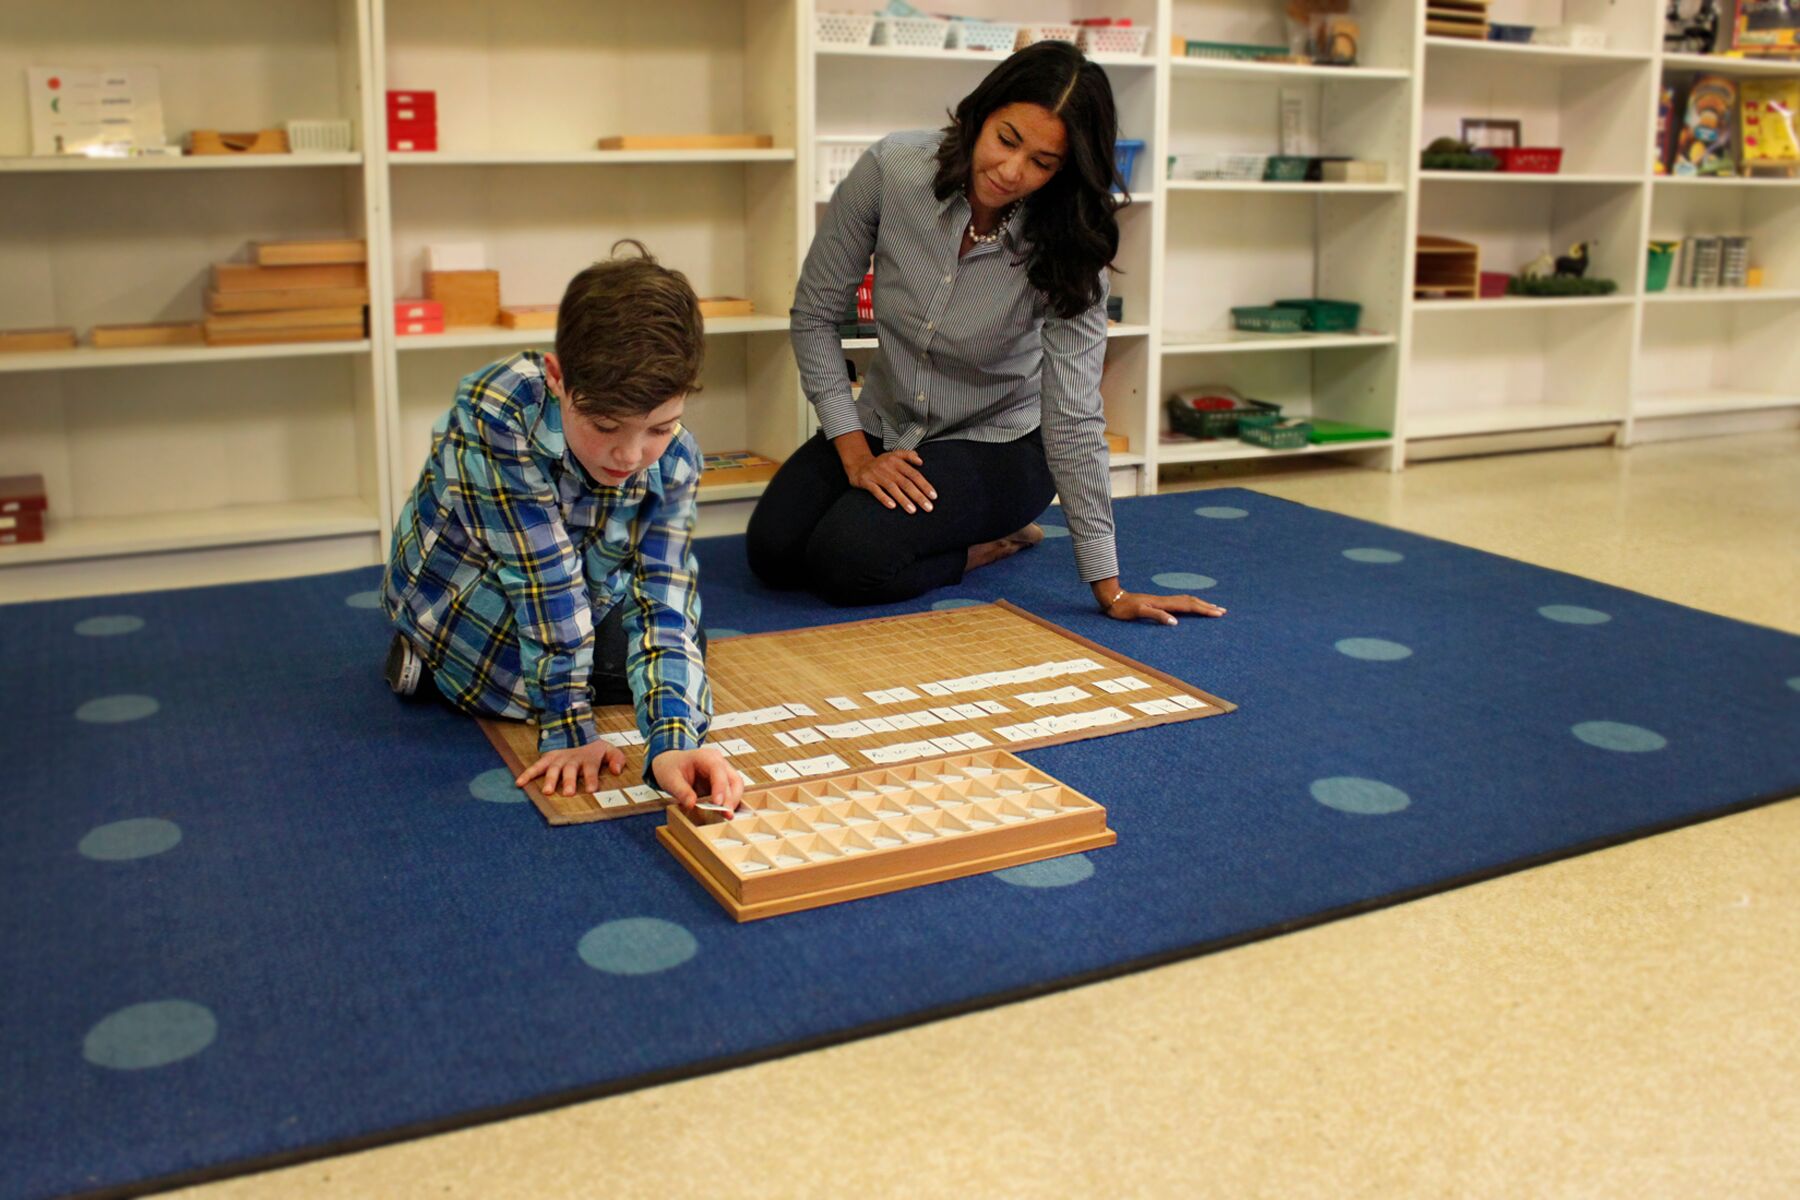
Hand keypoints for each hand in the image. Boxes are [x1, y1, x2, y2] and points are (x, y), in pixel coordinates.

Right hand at [516, 740, 626, 796]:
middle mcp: (572, 759)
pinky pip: (536, 766)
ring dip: (550, 780)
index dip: (591, 779)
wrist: (577, 731)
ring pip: (553, 769)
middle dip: (568, 781)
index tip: (591, 789)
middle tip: (568, 793)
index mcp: (588, 758)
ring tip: (547, 791)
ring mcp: (558, 759)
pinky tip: (520, 783)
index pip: (590, 769)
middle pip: (570, 771)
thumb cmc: (594, 748)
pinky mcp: (547, 759)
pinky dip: (527, 774)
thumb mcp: (609, 750)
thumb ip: (617, 759)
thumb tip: (617, 770)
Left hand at [652, 747, 745, 811]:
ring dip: (733, 801)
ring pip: (736, 785)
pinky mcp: (723, 781)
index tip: (717, 803)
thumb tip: (692, 804)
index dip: (720, 787)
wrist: (669, 764)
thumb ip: (681, 791)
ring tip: (727, 815)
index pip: (718, 770)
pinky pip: (732, 791)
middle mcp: (718, 762)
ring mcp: (723, 771)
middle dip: (731, 798)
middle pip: (733, 779)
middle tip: (726, 814)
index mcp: (705, 756)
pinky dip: (730, 802)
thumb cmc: (670, 767)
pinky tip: (724, 812)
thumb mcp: (670, 779)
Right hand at [847, 450, 935, 513]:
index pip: (914, 474)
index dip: (924, 485)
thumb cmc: (881, 463)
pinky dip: (884, 498)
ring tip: (913, 510)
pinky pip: (876, 491)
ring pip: (892, 488)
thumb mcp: (894, 455)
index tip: (934, 496)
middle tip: (928, 507)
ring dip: (903, 500)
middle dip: (918, 496)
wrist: (858, 463)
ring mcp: (877, 475)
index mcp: (897, 461)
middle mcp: (888, 468)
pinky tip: (892, 506)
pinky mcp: (866, 481)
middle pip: (906, 483)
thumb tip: (921, 461)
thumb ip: (908, 456)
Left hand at [1096, 582, 1226, 626]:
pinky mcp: (1158, 602)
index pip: (1190, 606)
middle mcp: (1166, 600)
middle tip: (1223, 611)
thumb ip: (1157, 616)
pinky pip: (1180, 602)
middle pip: (1192, 601)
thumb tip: (1176, 622)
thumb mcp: (1139, 613)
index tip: (1218, 613)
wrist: (1113, 598)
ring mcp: (1163, 601)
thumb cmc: (1124, 608)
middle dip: (1208, 606)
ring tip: (1213, 607)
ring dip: (1201, 604)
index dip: (1205, 610)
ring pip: (1187, 600)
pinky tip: (1192, 606)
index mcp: (1164, 603)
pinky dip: (1191, 604)